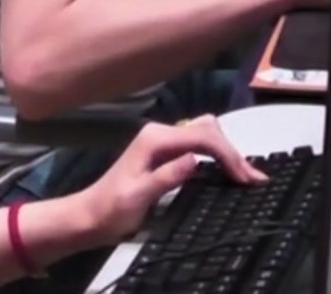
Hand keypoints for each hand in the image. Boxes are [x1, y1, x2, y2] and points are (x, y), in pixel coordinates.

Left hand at [75, 116, 267, 245]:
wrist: (91, 215)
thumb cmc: (112, 209)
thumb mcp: (138, 196)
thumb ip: (165, 177)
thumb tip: (195, 159)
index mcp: (154, 139)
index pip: (200, 137)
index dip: (227, 155)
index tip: (246, 180)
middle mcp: (159, 133)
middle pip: (206, 131)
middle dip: (232, 152)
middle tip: (254, 181)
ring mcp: (162, 142)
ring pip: (204, 135)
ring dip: (227, 152)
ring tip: (247, 177)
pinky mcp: (164, 153)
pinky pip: (197, 145)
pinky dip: (216, 155)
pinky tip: (227, 171)